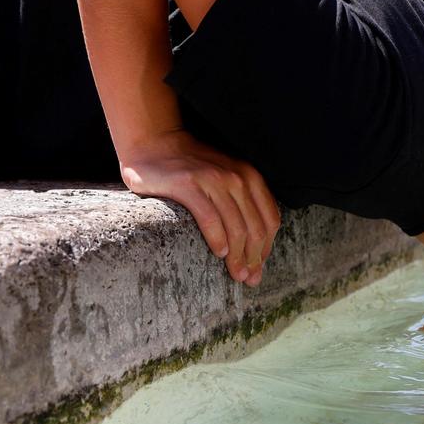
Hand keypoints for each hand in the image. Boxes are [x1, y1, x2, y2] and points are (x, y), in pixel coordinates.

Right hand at [120, 130, 279, 286]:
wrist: (154, 144)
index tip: (258, 269)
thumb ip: (240, 203)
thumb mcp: (223, 179)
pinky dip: (218, 239)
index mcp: (249, 177)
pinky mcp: (188, 184)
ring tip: (235, 274)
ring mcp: (213, 179)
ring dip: (238, 256)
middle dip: (254, 258)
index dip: (267, 248)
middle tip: (247, 279)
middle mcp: (236, 177)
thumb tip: (253, 248)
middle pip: (255, 227)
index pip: (269, 219)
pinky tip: (219, 253)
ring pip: (236, 227)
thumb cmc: (189, 170)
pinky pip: (210, 218)